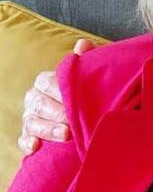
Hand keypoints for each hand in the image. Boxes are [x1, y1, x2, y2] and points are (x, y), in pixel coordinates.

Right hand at [18, 38, 95, 153]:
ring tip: (65, 135)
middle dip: (55, 113)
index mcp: (46, 82)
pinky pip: (24, 140)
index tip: (73, 100)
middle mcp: (35, 99)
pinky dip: (28, 143)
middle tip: (71, 121)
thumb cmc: (88, 92)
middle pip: (38, 104)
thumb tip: (83, 44)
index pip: (46, 83)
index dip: (59, 91)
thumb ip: (86, 60)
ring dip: (46, 129)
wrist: (89, 115)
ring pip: (31, 122)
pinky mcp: (31, 136)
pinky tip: (36, 147)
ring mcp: (32, 118)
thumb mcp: (90, 75)